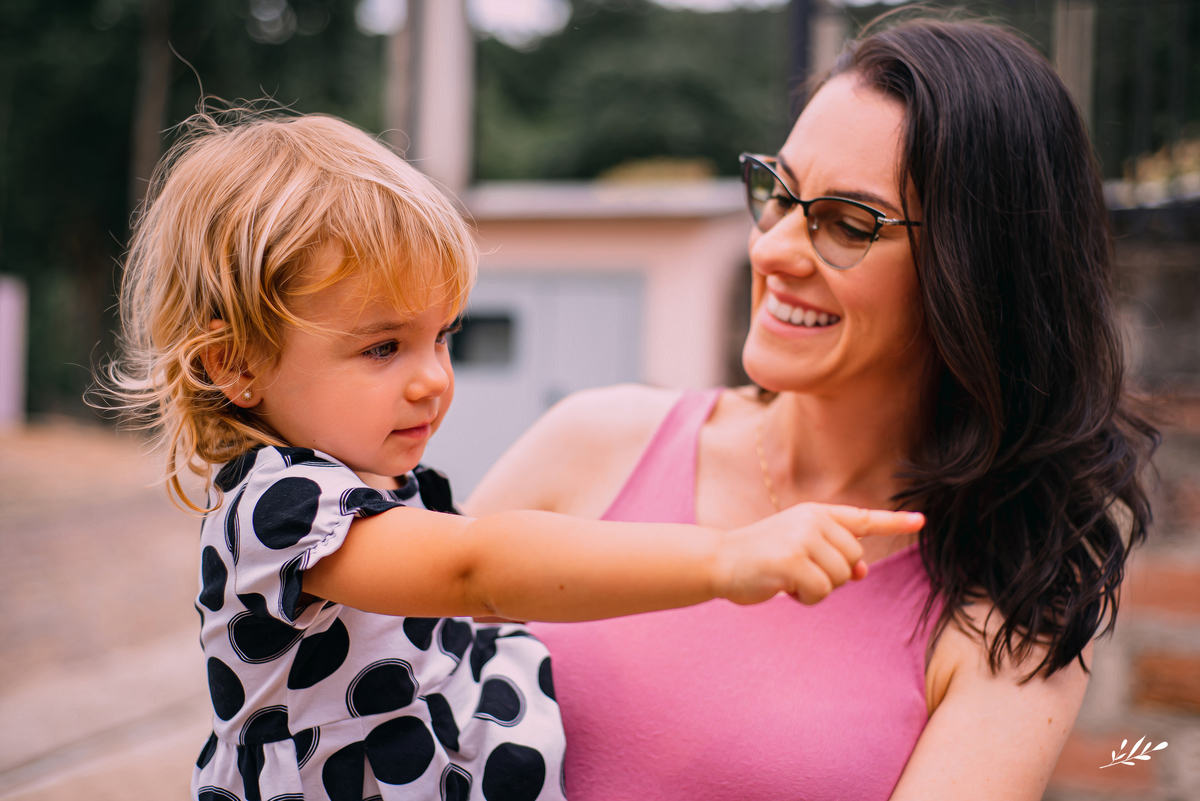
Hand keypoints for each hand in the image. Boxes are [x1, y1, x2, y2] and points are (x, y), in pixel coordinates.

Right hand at [713, 503, 923, 605]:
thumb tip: (862, 571)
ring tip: (787, 578)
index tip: (921, 521)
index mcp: (816, 514)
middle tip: (798, 572)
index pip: (862, 519)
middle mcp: (813, 520)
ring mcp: (803, 538)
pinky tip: (782, 587)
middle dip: (831, 576)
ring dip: (816, 589)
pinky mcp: (793, 560)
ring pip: (838, 578)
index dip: (893, 522)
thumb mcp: (800, 551)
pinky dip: (804, 598)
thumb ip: (833, 556)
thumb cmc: (761, 559)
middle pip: (853, 560)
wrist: (720, 560)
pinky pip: (821, 592)